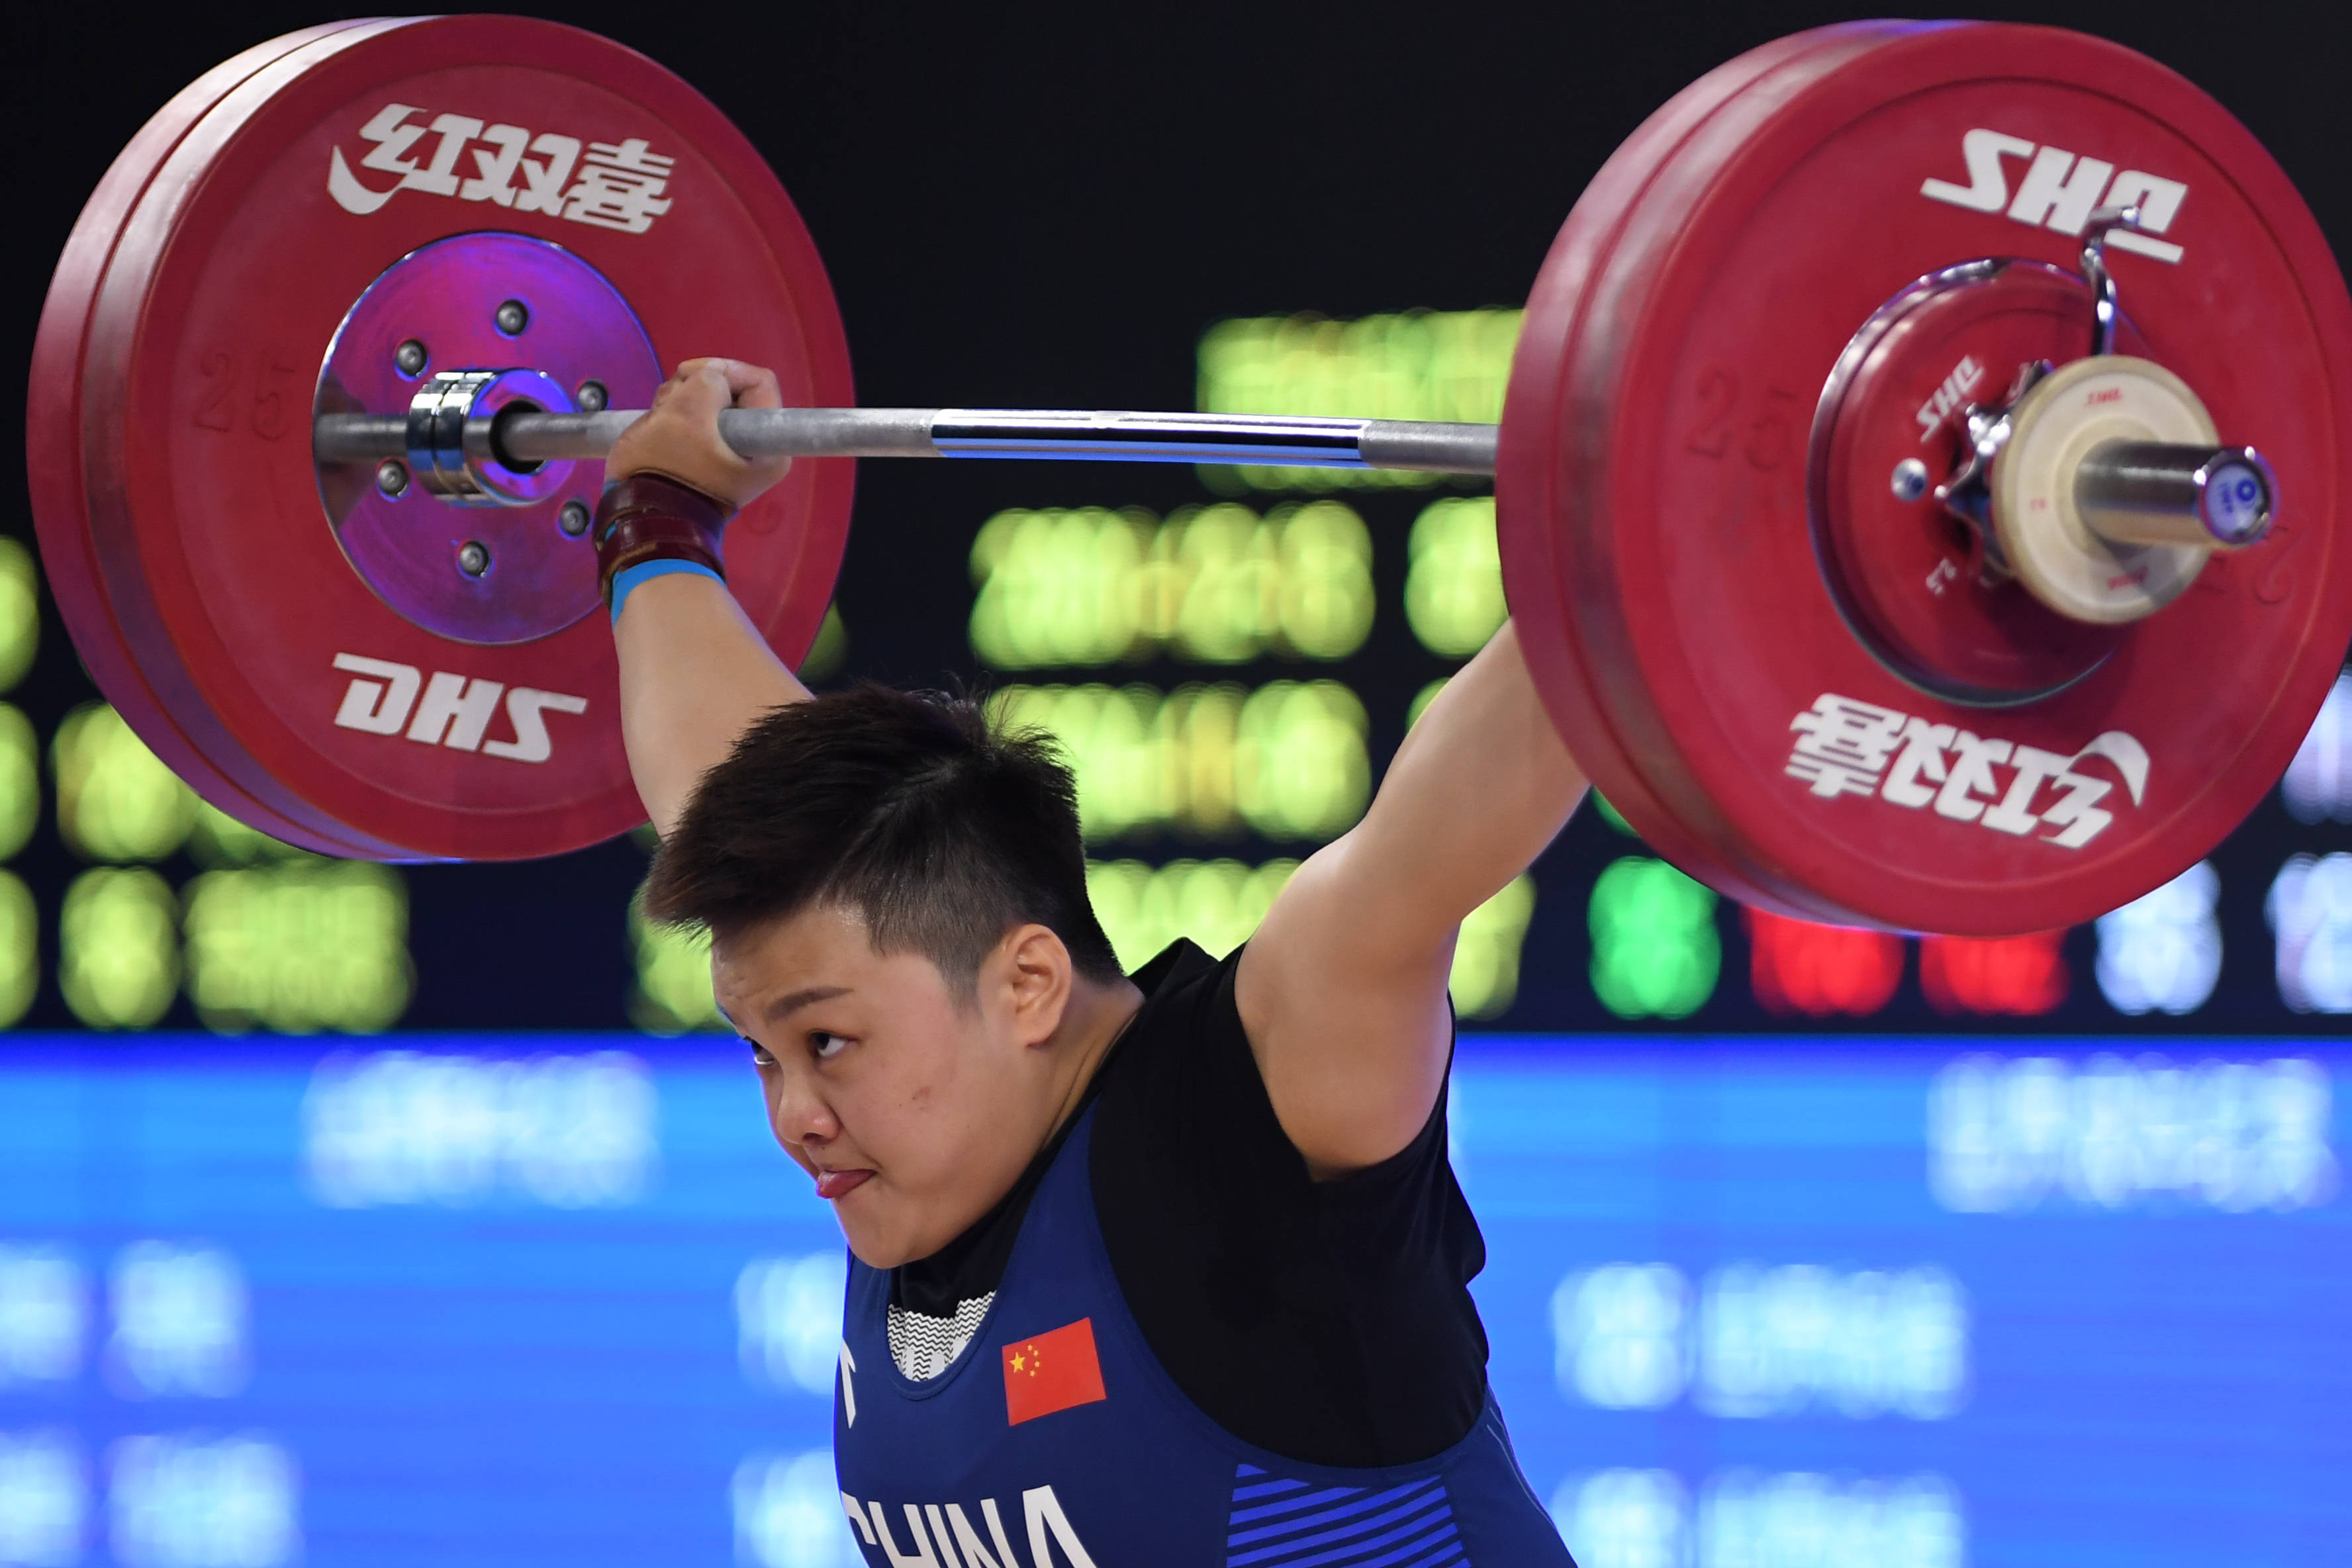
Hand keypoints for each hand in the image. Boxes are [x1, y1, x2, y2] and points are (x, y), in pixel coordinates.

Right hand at [606, 357, 793, 512]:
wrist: (641, 515)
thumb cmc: (669, 466)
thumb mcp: (689, 409)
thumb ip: (709, 379)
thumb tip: (711, 381)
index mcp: (768, 447)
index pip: (759, 382)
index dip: (725, 370)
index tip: (691, 378)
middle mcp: (757, 450)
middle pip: (732, 390)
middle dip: (696, 387)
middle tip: (670, 403)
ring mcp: (730, 453)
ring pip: (709, 401)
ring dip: (680, 400)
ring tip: (660, 420)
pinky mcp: (707, 455)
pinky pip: (695, 418)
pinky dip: (674, 414)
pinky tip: (658, 425)